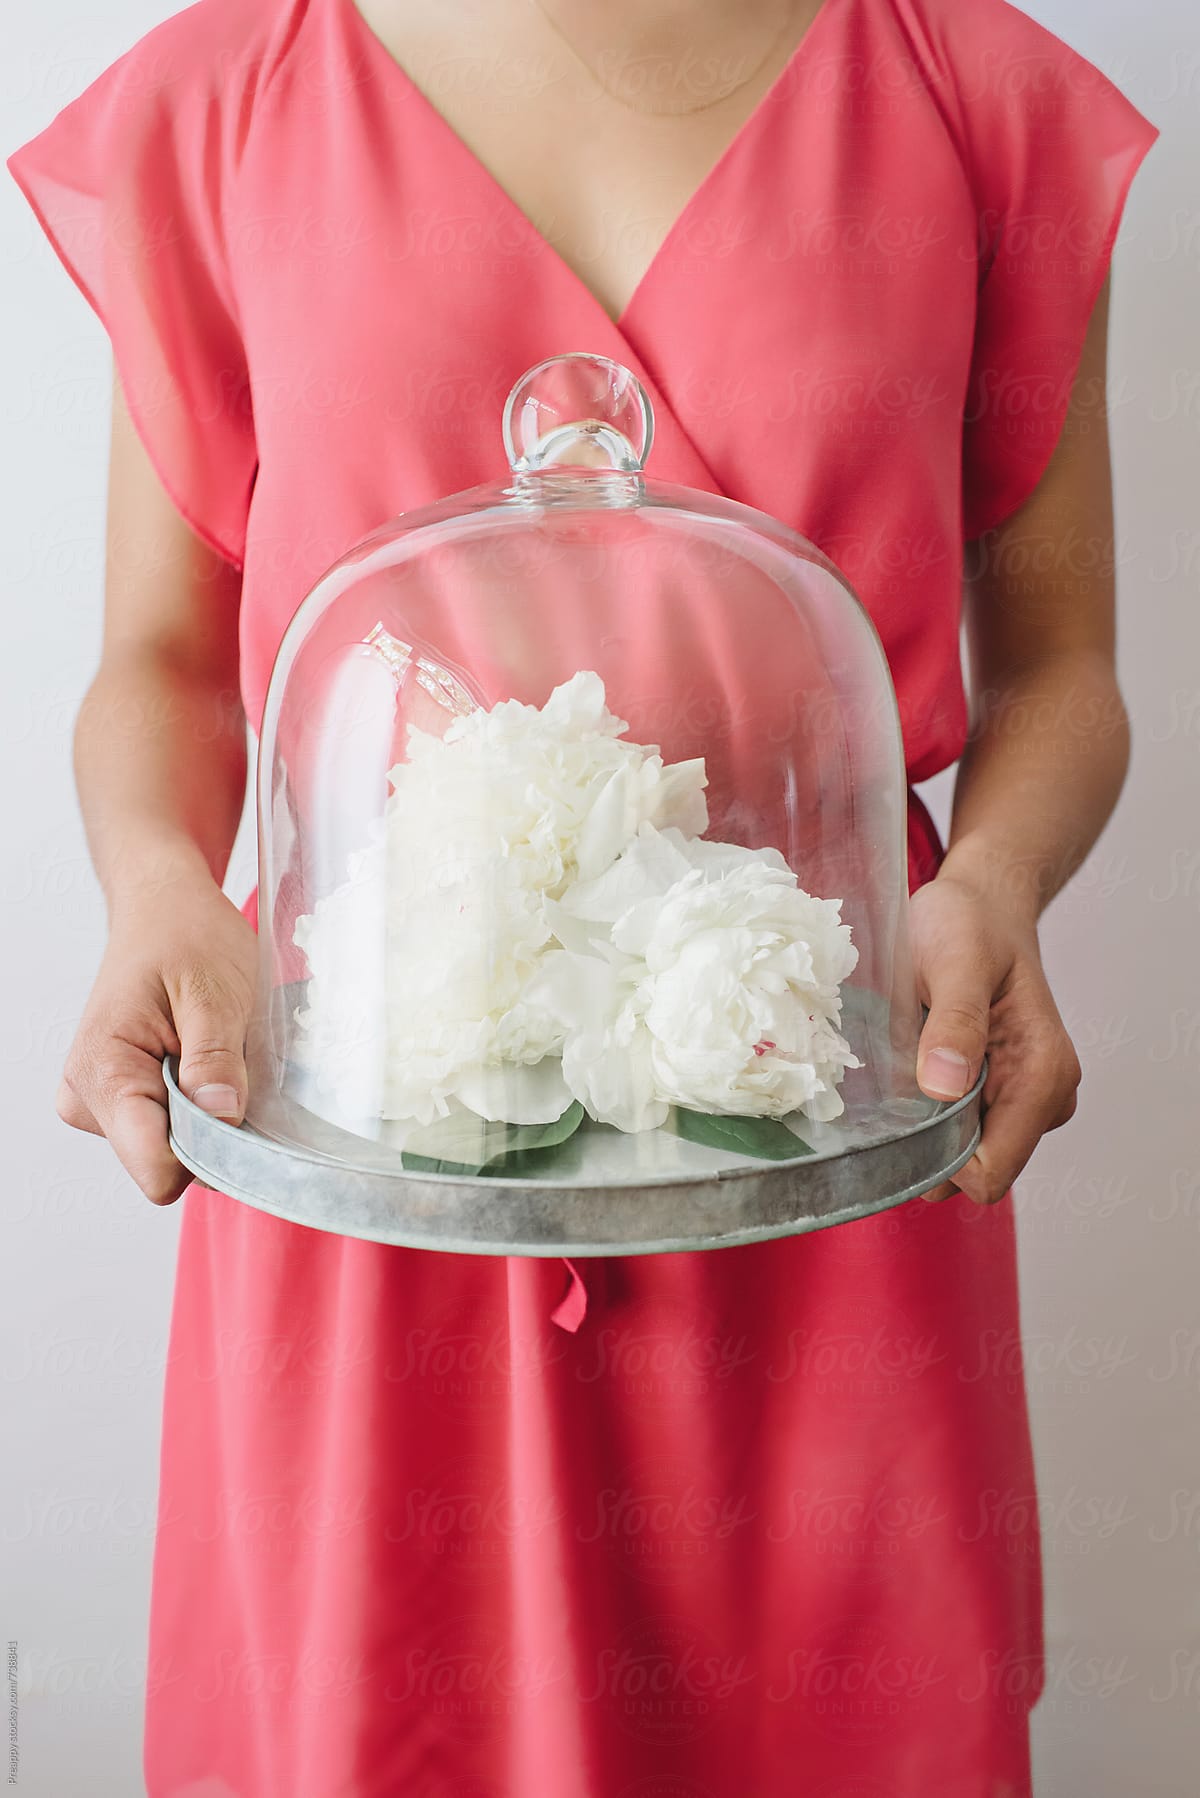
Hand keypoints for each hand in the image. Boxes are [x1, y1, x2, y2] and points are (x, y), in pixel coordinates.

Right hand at [56, 880, 257, 1204]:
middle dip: (212, 1127)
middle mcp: (88, 1096)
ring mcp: (100, 1101)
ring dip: (208, 1112)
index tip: (244, 1113)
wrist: (163, 906)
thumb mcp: (214, 992)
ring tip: (216, 1054)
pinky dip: (199, 1104)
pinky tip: (204, 1061)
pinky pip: (170, 1129)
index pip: (154, 1164)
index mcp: (102, 1071)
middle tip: (234, 1066)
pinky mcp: (120, 1098)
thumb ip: (215, 1060)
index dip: (210, 1152)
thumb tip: (220, 1120)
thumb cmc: (185, 935)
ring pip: (172, 1149)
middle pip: (166, 1162)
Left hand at [908, 871, 1080, 1204]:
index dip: (940, 1162)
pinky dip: (928, 1109)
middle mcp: (1043, 1097)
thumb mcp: (957, 960)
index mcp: (1043, 1075)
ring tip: (903, 1065)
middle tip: (891, 1083)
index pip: (992, 1171)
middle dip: (927, 1144)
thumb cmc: (970, 922)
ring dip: (924, 1125)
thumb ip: (956, 1022)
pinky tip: (912, 1065)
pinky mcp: (999, 1090)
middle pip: (975, 1168)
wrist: (982, 901)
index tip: (897, 1122)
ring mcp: (1022, 1097)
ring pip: (962, 1151)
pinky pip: (957, 1126)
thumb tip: (944, 1088)